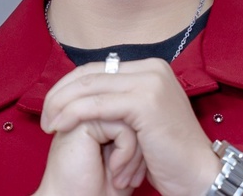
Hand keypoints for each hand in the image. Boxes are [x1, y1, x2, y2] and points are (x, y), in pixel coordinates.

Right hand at [34, 120, 145, 195]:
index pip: (136, 116)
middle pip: (134, 115)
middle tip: (133, 177)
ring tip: (124, 177)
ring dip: (133, 153)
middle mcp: (91, 114)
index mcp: (100, 119)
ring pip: (130, 119)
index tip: (137, 173)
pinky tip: (114, 170)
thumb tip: (161, 118)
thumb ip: (138, 134)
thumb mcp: (128, 159)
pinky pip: (122, 126)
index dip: (141, 146)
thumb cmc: (104, 190)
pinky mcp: (83, 123)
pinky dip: (126, 152)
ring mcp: (85, 116)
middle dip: (140, 149)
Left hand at [42, 58, 221, 195]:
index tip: (53, 106)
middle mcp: (152, 68)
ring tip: (47, 124)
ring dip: (61, 105)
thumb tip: (89, 95)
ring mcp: (150, 82)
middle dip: (61, 93)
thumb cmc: (169, 155)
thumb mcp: (143, 119)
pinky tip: (60, 126)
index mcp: (152, 68)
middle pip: (91, 73)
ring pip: (89, 87)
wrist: (198, 174)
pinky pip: (96, 105)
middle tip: (44, 115)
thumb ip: (122, 100)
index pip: (99, 68)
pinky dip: (72, 115)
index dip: (71, 85)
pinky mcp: (144, 101)